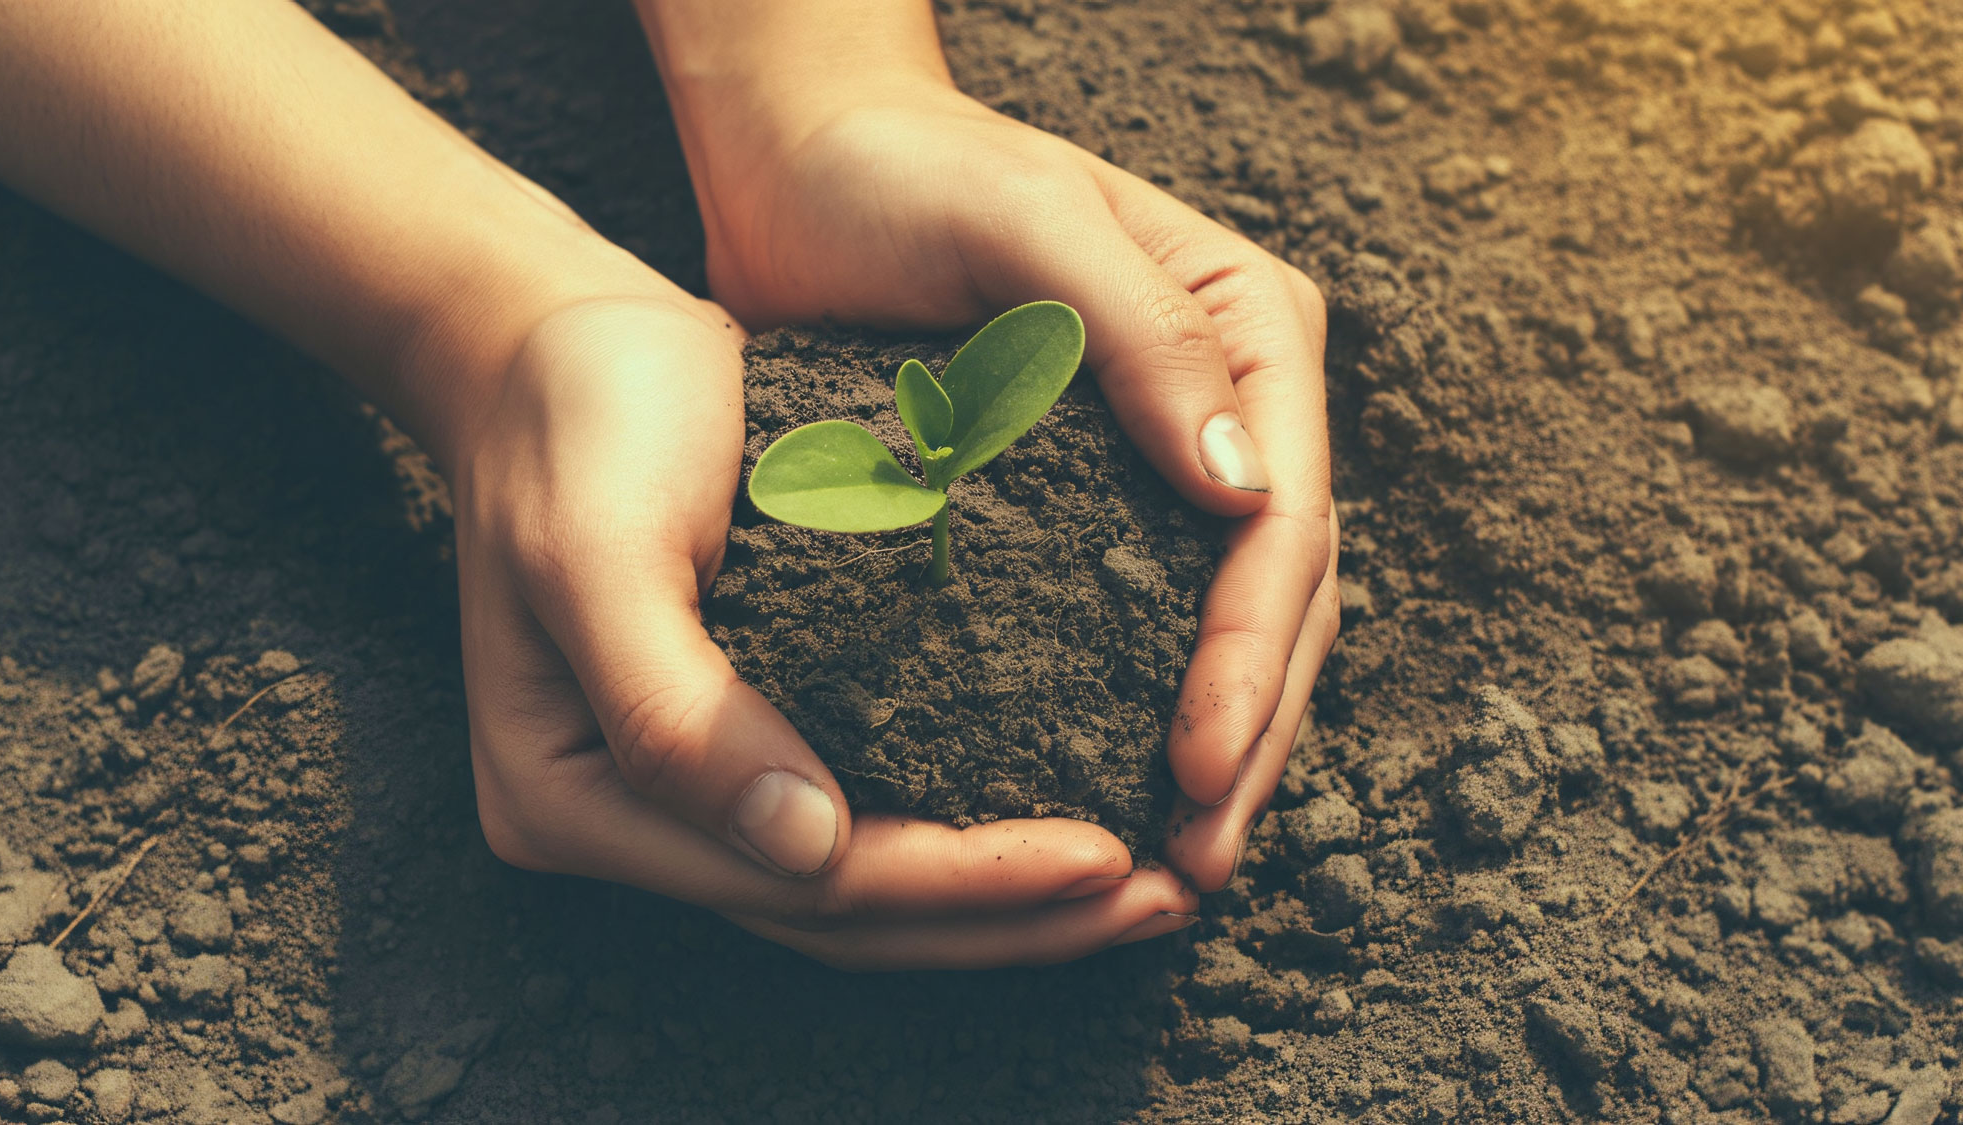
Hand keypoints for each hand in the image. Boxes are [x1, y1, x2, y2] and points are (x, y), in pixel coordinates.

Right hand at [449, 291, 1196, 968]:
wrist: (549, 340)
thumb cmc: (574, 419)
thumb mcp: (597, 547)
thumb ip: (672, 712)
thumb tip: (807, 853)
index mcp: (569, 800)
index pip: (801, 886)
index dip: (956, 883)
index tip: (1102, 854)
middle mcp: (624, 822)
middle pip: (846, 917)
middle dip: (1008, 920)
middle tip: (1161, 898)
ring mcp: (682, 791)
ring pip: (865, 889)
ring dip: (1002, 900)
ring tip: (1141, 887)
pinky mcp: (741, 738)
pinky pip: (867, 813)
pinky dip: (965, 831)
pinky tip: (1063, 814)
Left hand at [672, 81, 1339, 893]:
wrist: (805, 163)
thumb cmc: (910, 173)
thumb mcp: (1028, 224)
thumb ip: (1144, 338)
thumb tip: (1250, 494)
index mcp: (1248, 330)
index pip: (1284, 519)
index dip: (1251, 656)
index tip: (1199, 763)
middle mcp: (1230, 403)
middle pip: (1278, 596)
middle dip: (1250, 734)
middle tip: (1197, 863)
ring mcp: (1164, 458)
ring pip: (1226, 626)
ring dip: (1215, 748)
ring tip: (1175, 864)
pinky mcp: (1088, 503)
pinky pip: (1143, 621)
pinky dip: (1142, 711)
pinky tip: (1110, 793)